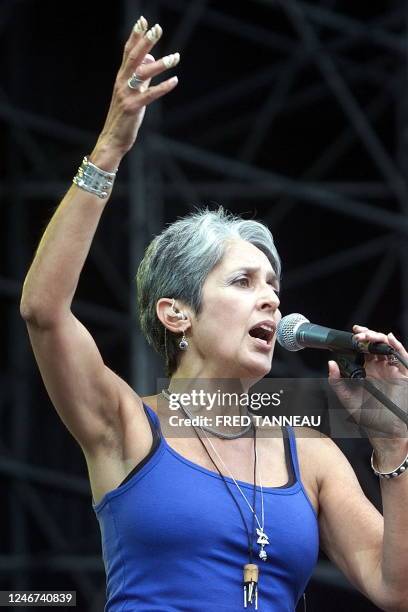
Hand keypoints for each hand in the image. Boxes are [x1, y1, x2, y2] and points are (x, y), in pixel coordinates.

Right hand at [91, 17, 178, 165]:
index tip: (144, 20)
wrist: (113, 138)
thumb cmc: (124, 116)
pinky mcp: (133, 108)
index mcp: (121, 77)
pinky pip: (150, 95)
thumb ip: (141, 76)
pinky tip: (175, 80)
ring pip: (142, 74)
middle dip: (145, 41)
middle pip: (134, 57)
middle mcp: (121, 82)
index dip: (135, 36)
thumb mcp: (133, 92)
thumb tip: (150, 58)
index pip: (128, 52)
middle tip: (157, 28)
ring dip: (160, 64)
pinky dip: (163, 87)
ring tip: (176, 57)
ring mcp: (126, 95)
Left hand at [328, 326, 407, 440]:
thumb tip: (330, 364)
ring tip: (369, 336)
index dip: (360, 337)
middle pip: (376, 344)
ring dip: (379, 338)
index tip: (352, 333)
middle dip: (368, 335)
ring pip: (388, 347)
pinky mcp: (403, 375)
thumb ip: (336, 381)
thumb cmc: (367, 415)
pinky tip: (389, 340)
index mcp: (367, 369)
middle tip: (359, 335)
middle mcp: (380, 367)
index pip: (364, 348)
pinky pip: (402, 357)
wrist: (384, 431)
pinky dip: (397, 346)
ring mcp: (392, 370)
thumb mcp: (347, 397)